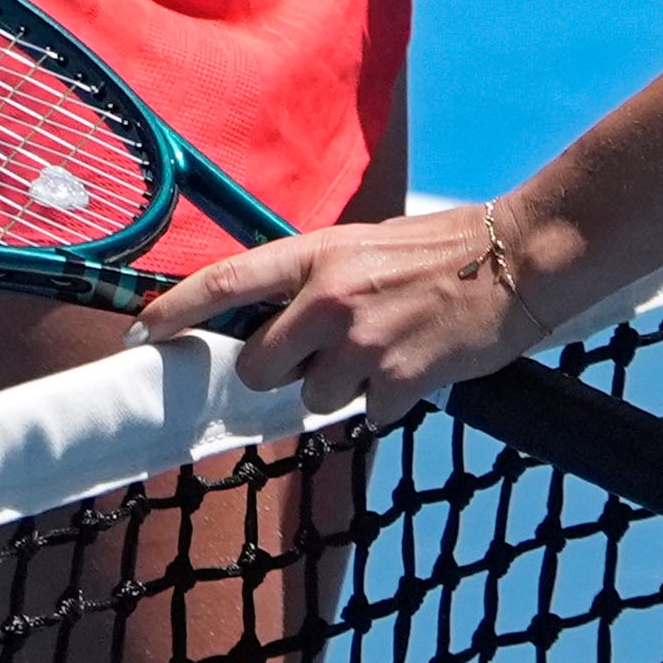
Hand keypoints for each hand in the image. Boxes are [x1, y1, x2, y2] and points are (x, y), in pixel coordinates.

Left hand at [138, 203, 543, 423]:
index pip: (225, 283)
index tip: (142, 331)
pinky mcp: (399, 381)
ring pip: (313, 401)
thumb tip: (270, 330)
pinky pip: (368, 415)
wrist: (519, 260)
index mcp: (318, 254)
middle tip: (322, 355)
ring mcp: (363, 343)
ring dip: (342, 389)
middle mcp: (330, 298)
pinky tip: (418, 366)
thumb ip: (314, 284)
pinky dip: (388, 402)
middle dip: (280, 373)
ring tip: (388, 350)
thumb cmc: (442, 251)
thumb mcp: (365, 248)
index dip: (176, 310)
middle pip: (258, 368)